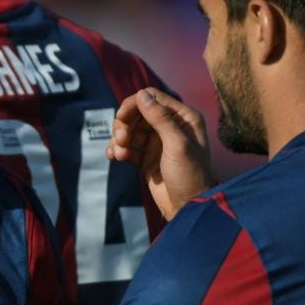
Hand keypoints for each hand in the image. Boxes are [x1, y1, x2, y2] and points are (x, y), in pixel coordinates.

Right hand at [107, 88, 215, 219]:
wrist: (189, 208)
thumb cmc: (190, 176)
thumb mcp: (178, 145)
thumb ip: (160, 118)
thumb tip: (141, 95)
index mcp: (183, 118)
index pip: (152, 98)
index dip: (133, 104)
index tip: (121, 118)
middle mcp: (170, 127)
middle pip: (137, 113)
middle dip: (124, 124)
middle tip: (121, 140)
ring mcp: (157, 143)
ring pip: (129, 130)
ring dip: (119, 139)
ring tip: (119, 154)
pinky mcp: (146, 158)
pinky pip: (127, 147)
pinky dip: (118, 150)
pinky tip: (115, 158)